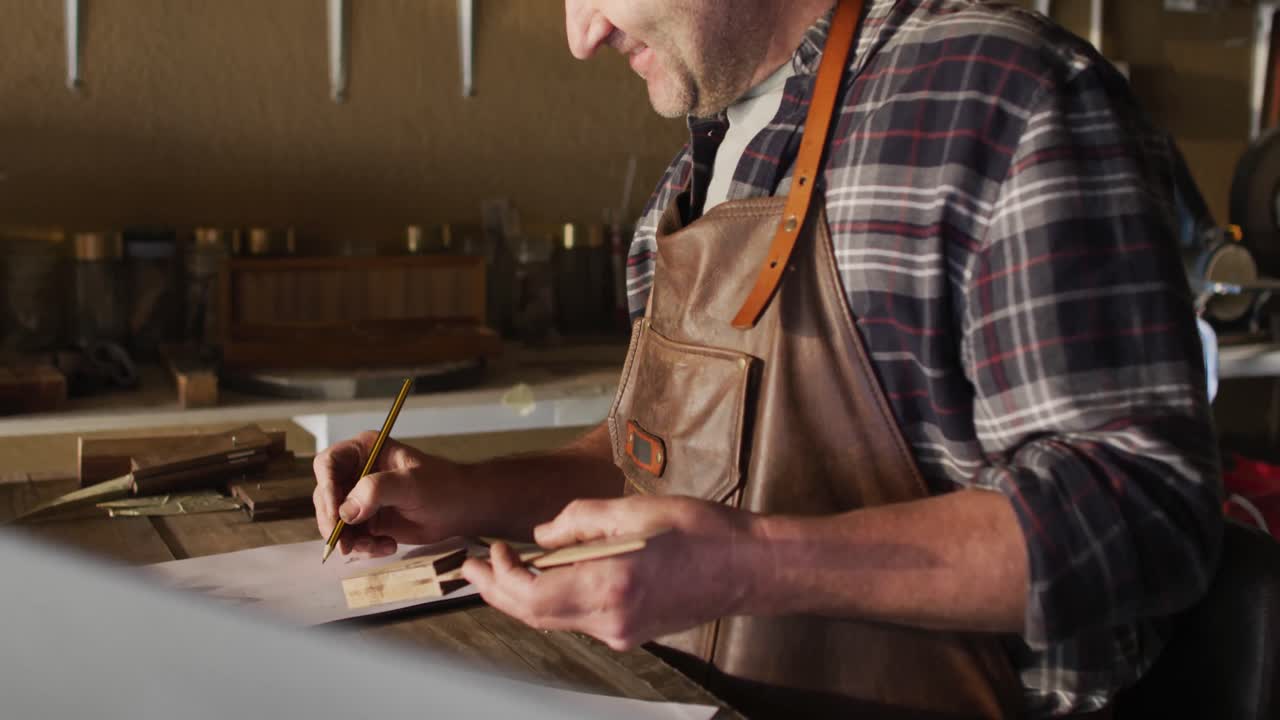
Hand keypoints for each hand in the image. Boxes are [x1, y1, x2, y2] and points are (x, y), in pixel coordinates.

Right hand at [312, 432, 469, 557]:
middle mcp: (356, 472)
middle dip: (333, 522)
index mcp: (365, 450)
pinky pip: (351, 536)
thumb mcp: (411, 483)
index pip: (328, 464)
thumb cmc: (443, 486)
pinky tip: (388, 546)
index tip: (336, 514)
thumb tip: (346, 510)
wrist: (461, 509)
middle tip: (345, 544)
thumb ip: (377, 490)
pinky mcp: (366, 520)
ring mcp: (359, 497)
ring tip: (377, 545)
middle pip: (325, 495)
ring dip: (350, 539)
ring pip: (335, 521)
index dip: (326, 488)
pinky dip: (364, 547)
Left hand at [461, 495, 764, 650]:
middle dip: (497, 592)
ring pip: (554, 620)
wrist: (747, 568)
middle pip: (535, 615)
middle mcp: (611, 619)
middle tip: (471, 568)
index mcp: (610, 585)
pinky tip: (545, 576)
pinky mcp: (631, 634)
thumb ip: (578, 522)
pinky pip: (578, 619)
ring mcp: (622, 633)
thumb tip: (541, 537)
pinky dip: (553, 600)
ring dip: (522, 596)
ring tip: (499, 569)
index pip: (532, 594)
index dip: (500, 576)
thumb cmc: (700, 532)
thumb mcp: (634, 510)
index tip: (487, 551)